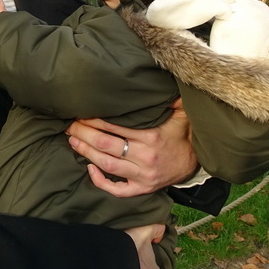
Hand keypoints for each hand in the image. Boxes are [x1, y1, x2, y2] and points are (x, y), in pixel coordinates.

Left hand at [66, 97, 197, 195]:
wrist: (198, 161)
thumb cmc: (182, 133)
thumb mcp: (180, 113)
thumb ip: (169, 97)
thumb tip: (157, 79)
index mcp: (151, 137)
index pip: (114, 127)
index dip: (93, 119)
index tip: (81, 112)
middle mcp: (145, 157)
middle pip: (105, 145)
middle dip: (83, 133)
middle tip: (70, 124)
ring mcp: (143, 176)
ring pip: (106, 165)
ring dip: (85, 152)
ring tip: (72, 140)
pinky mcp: (143, 189)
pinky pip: (117, 190)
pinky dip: (100, 181)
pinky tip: (89, 168)